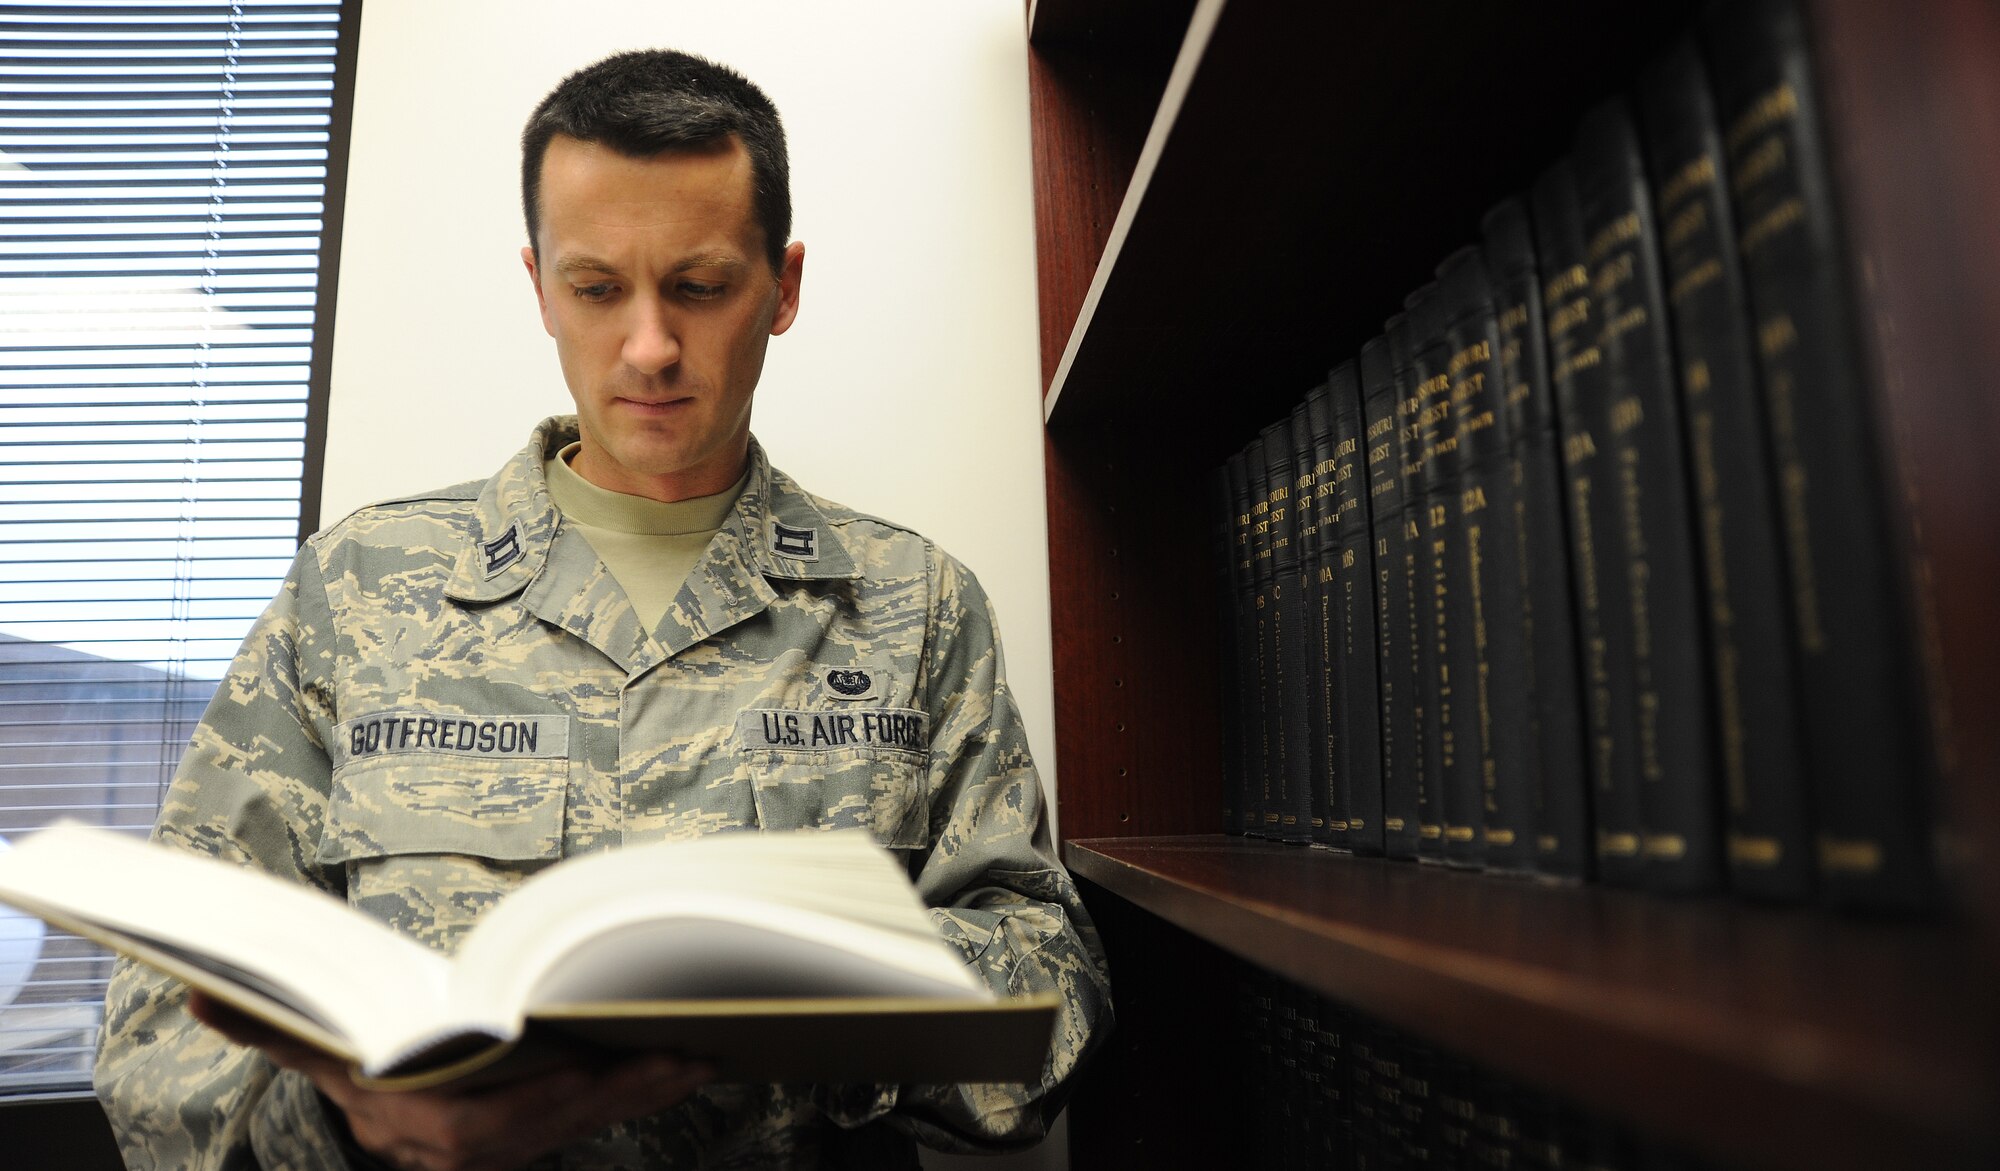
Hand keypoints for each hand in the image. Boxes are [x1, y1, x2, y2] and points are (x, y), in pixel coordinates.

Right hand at [189, 991, 711, 1170]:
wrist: (372, 1123)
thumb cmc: (355, 1067)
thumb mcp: (313, 1049)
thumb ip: (268, 1026)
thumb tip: (202, 994)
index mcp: (423, 1128)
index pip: (487, 1123)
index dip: (539, 1097)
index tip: (586, 1064)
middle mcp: (474, 1152)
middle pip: (559, 1123)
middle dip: (621, 1088)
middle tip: (679, 1048)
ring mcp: (514, 1151)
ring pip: (591, 1123)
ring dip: (649, 1090)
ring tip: (704, 1050)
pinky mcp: (547, 1138)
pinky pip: (603, 1118)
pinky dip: (646, 1091)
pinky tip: (690, 1062)